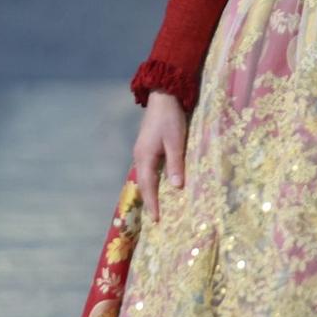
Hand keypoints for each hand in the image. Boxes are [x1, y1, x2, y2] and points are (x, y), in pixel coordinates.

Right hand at [133, 92, 188, 222]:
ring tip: (156, 206)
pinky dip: (150, 181)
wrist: (163, 97)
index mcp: (145, 157)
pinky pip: (146, 170)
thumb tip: (176, 187)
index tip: (156, 220)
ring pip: (144, 177)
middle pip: (143, 184)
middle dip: (149, 201)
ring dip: (149, 191)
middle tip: (156, 218)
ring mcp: (141, 151)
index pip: (148, 186)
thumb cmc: (171, 119)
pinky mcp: (146, 147)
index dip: (152, 203)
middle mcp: (139, 156)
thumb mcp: (176, 141)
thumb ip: (176, 164)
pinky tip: (158, 185)